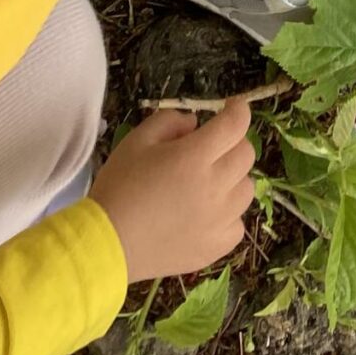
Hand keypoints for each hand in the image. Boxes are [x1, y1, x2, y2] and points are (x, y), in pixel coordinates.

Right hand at [90, 97, 255, 281]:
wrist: (108, 244)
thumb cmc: (120, 186)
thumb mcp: (137, 140)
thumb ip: (169, 121)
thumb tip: (195, 124)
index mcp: (194, 157)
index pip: (235, 125)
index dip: (239, 110)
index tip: (231, 107)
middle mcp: (215, 188)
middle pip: (246, 154)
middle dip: (233, 142)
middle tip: (210, 147)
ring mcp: (219, 221)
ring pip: (247, 189)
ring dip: (233, 178)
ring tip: (208, 183)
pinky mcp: (217, 248)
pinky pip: (238, 224)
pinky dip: (229, 214)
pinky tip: (206, 214)